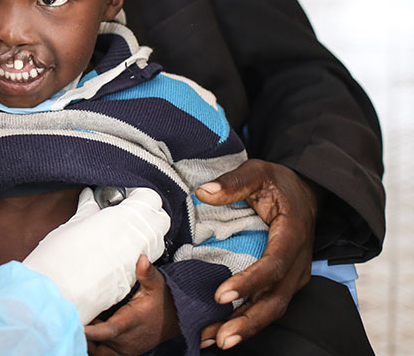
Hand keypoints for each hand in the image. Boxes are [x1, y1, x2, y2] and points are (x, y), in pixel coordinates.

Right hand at [24, 187, 169, 323]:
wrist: (58, 296)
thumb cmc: (61, 257)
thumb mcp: (74, 226)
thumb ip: (87, 210)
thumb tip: (89, 197)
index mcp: (125, 219)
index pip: (150, 199)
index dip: (139, 196)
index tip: (125, 196)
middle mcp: (139, 238)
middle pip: (160, 219)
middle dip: (148, 214)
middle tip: (126, 212)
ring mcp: (139, 260)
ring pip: (157, 240)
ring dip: (145, 233)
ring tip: (121, 230)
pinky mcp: (135, 277)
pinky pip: (145, 258)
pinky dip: (138, 251)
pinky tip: (119, 250)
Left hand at [85, 255, 179, 354]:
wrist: (174, 320)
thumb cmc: (160, 300)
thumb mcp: (156, 284)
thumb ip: (146, 273)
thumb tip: (142, 259)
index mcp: (131, 322)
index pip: (111, 330)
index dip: (95, 331)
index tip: (80, 328)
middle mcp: (126, 340)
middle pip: (98, 346)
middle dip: (84, 337)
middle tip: (73, 319)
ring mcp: (124, 349)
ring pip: (98, 352)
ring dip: (88, 341)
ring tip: (81, 322)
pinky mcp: (122, 352)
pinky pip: (102, 353)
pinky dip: (93, 344)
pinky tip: (88, 327)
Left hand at [195, 159, 317, 349]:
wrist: (307, 194)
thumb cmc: (280, 183)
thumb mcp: (259, 172)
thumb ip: (234, 182)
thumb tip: (204, 192)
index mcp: (293, 235)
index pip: (272, 265)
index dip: (249, 282)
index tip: (220, 294)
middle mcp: (297, 262)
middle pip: (276, 300)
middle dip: (248, 322)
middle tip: (220, 337)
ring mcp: (294, 276)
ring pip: (272, 309)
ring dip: (246, 328)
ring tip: (216, 341)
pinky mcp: (286, 282)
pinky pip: (268, 306)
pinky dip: (248, 322)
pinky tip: (222, 331)